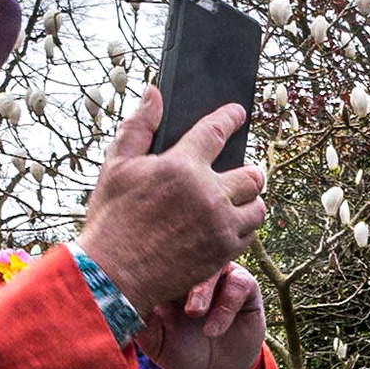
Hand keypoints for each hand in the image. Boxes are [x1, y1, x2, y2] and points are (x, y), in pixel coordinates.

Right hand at [75, 86, 267, 315]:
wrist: (113, 274)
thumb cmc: (112, 219)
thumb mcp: (117, 166)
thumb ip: (139, 127)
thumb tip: (154, 93)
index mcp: (181, 166)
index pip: (217, 130)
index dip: (231, 118)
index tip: (239, 113)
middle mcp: (208, 193)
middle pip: (251, 174)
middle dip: (249, 171)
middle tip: (240, 174)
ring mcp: (220, 225)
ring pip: (257, 207)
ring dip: (249, 202)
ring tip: (236, 202)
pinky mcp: (223, 253)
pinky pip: (248, 236)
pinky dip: (241, 229)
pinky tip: (226, 227)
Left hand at [140, 264, 267, 368]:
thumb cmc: (182, 350)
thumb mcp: (157, 343)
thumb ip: (143, 326)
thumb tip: (123, 306)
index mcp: (169, 277)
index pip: (159, 259)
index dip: (151, 265)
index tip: (142, 281)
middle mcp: (195, 271)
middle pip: (186, 254)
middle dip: (178, 272)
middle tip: (170, 297)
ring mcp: (220, 276)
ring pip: (214, 264)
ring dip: (203, 287)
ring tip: (194, 313)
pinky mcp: (245, 286)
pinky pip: (239, 283)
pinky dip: (226, 305)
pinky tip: (213, 330)